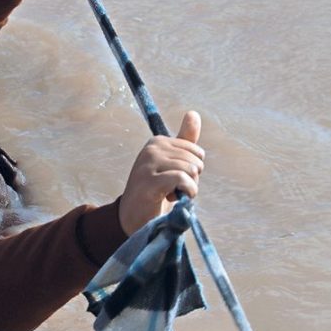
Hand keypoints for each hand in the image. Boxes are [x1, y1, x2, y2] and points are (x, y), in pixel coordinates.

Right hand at [118, 111, 204, 235]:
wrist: (134, 217)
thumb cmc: (156, 190)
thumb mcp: (172, 163)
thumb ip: (185, 140)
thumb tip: (194, 113)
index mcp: (157, 141)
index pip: (196, 152)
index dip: (191, 170)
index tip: (173, 179)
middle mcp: (151, 149)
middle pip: (195, 161)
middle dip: (191, 179)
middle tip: (172, 189)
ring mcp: (148, 164)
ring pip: (190, 170)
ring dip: (188, 189)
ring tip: (170, 194)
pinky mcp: (149, 181)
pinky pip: (183, 179)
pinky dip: (187, 192)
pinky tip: (174, 199)